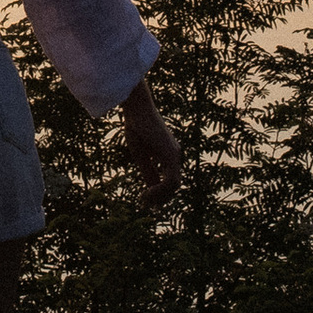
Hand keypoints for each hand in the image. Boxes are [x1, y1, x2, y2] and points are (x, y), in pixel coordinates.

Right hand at [119, 81, 182, 205]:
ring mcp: (175, 154)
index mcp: (169, 154)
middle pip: (174, 185)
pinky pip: (170, 179)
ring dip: (160, 196)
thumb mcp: (141, 154)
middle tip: (145, 205)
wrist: (137, 108)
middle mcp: (175, 155)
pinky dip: (159, 190)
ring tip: (144, 199)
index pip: (170, 180)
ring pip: (174, 185)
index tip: (145, 200)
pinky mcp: (170, 154)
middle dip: (161, 198)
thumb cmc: (136, 126)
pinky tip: (146, 192)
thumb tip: (151, 189)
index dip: (160, 194)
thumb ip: (148, 170)